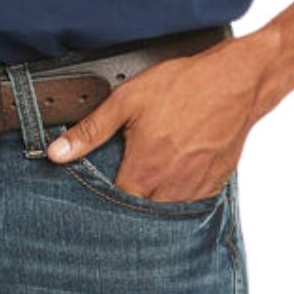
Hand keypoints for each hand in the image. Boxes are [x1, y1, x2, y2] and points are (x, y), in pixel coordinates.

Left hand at [43, 42, 259, 201]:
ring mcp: (196, 187)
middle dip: (128, 204)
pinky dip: (179, 197)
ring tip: (148, 180)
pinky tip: (173, 178)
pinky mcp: (215, 182)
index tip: (97, 192)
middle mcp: (171, 185)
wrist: (236, 80)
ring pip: (167, 211)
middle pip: (141, 212)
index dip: (102, 201)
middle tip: (123, 185)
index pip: (115, 204)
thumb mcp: (127, 100)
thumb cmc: (184, 86)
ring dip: (154, 202)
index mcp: (145, 169)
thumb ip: (90, 131)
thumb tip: (57, 153)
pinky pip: (192, 204)